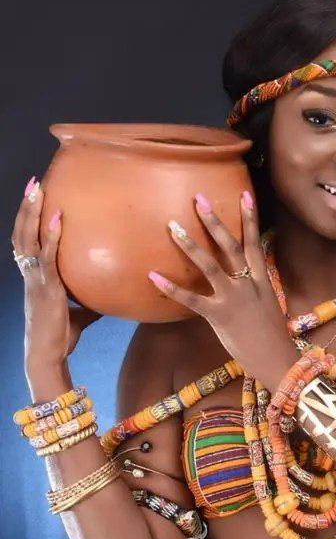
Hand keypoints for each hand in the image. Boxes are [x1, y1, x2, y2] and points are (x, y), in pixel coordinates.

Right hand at [12, 178, 102, 373]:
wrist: (48, 356)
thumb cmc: (60, 338)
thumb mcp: (78, 316)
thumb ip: (89, 303)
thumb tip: (108, 298)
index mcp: (34, 278)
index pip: (26, 242)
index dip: (27, 221)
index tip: (34, 200)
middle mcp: (30, 275)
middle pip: (22, 233)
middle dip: (26, 208)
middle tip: (33, 183)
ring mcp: (36, 280)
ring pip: (29, 239)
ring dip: (33, 212)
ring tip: (38, 189)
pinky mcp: (47, 288)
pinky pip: (48, 256)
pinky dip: (52, 236)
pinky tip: (60, 218)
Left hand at [149, 191, 295, 392]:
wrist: (278, 361)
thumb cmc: (273, 339)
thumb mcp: (269, 308)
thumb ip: (256, 291)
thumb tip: (247, 280)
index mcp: (262, 281)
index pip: (255, 243)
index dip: (250, 218)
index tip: (245, 194)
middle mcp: (248, 284)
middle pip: (230, 246)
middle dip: (214, 222)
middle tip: (198, 199)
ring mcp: (234, 299)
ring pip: (210, 266)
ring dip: (190, 244)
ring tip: (172, 227)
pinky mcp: (220, 316)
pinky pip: (192, 300)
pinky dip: (172, 288)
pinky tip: (153, 277)